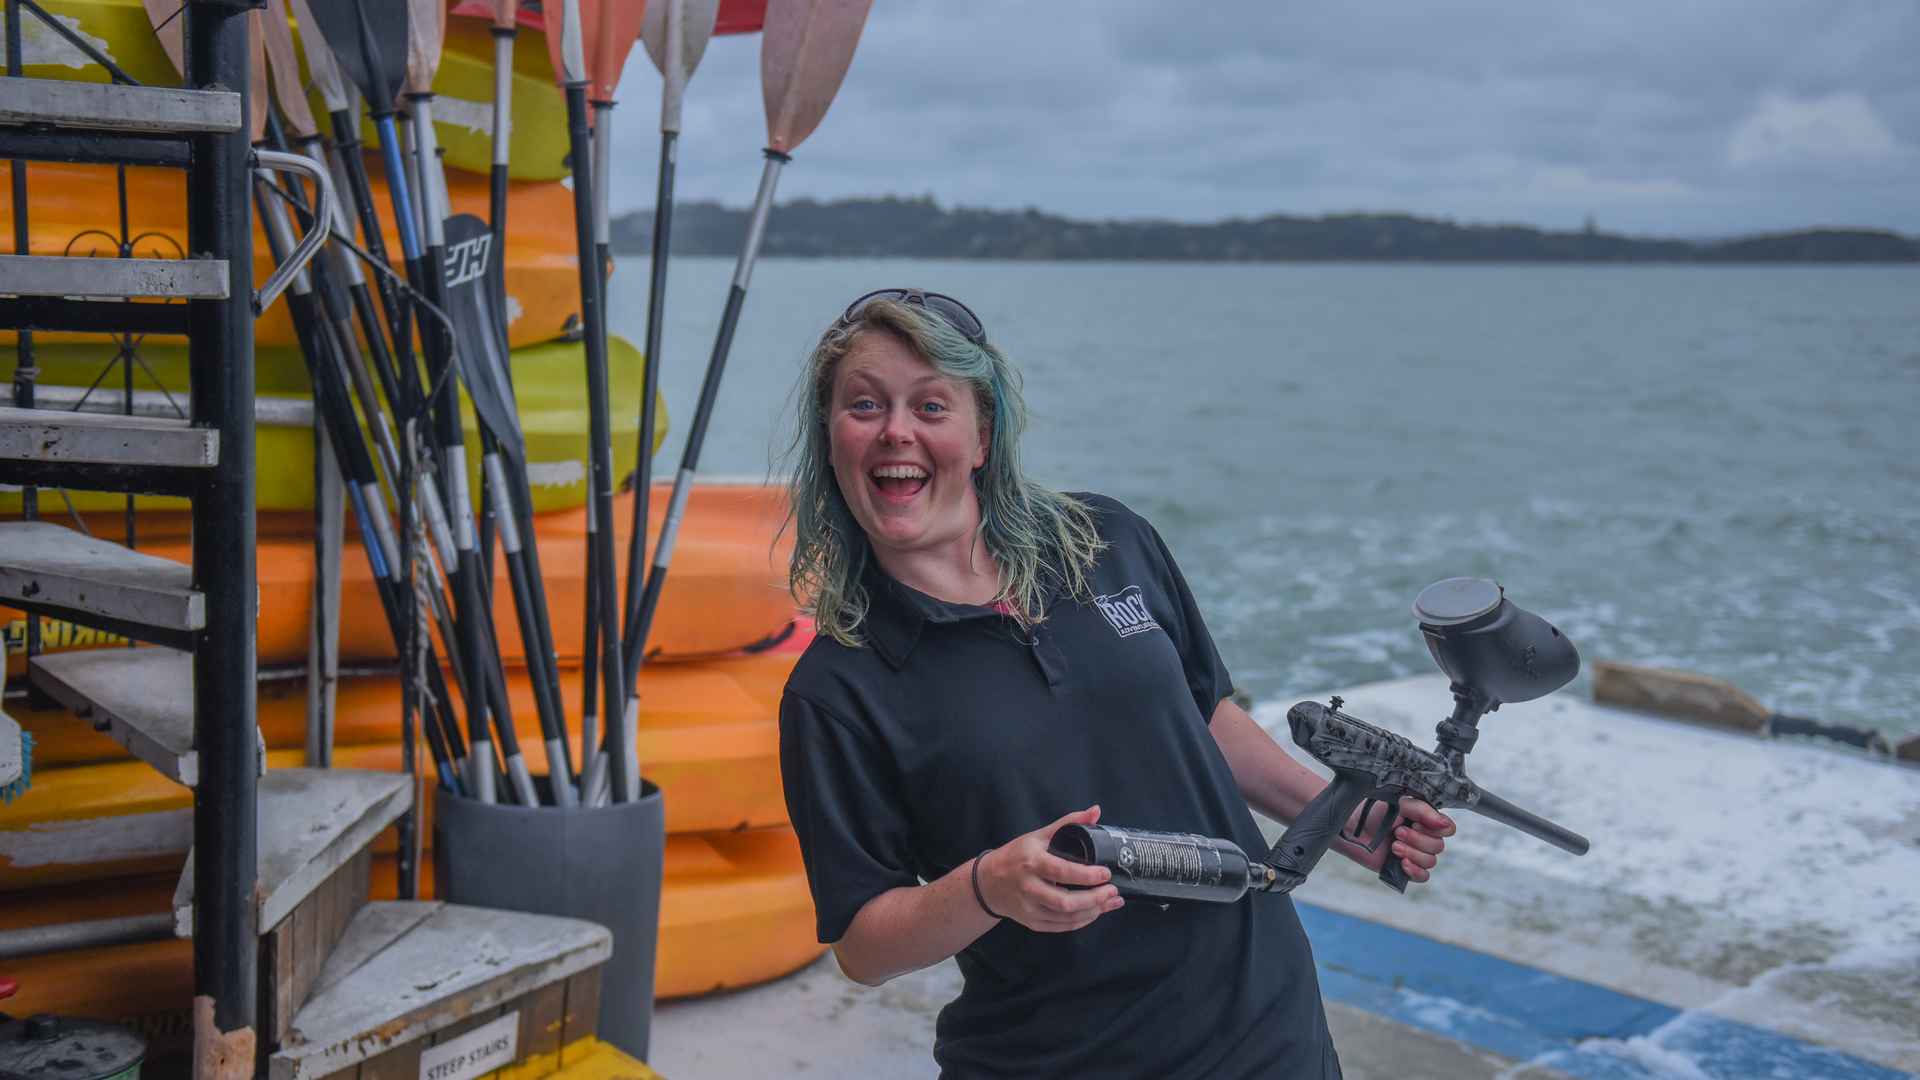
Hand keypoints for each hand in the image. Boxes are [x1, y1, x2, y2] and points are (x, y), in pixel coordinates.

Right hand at [977, 805, 1124, 931]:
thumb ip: (1069, 823)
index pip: (1062, 872)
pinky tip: (1095, 912)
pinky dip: (1081, 921)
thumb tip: (1096, 811)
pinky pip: (1061, 927)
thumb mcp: (1039, 835)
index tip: (1105, 873)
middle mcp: (1029, 888)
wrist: (988, 883)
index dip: (1087, 875)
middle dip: (1094, 900)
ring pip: (1066, 918)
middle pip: (1065, 902)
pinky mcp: (1033, 922)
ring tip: (1110, 902)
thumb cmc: (1016, 856)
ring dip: (1093, 912)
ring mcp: (1030, 908)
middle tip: (1113, 892)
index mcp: (1032, 863)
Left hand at [1354, 798, 1454, 882]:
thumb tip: (1444, 824)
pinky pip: (1423, 876)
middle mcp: (1422, 837)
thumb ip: (1423, 811)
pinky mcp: (1403, 868)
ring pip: (1430, 862)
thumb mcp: (1399, 804)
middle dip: (1417, 840)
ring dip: (1412, 853)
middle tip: (1396, 832)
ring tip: (1393, 846)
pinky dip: (1414, 870)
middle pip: (1438, 846)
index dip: (1436, 829)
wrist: (1349, 826)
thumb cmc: (1372, 811)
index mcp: (1424, 820)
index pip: (1447, 829)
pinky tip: (1401, 863)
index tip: (1416, 822)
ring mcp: (1414, 853)